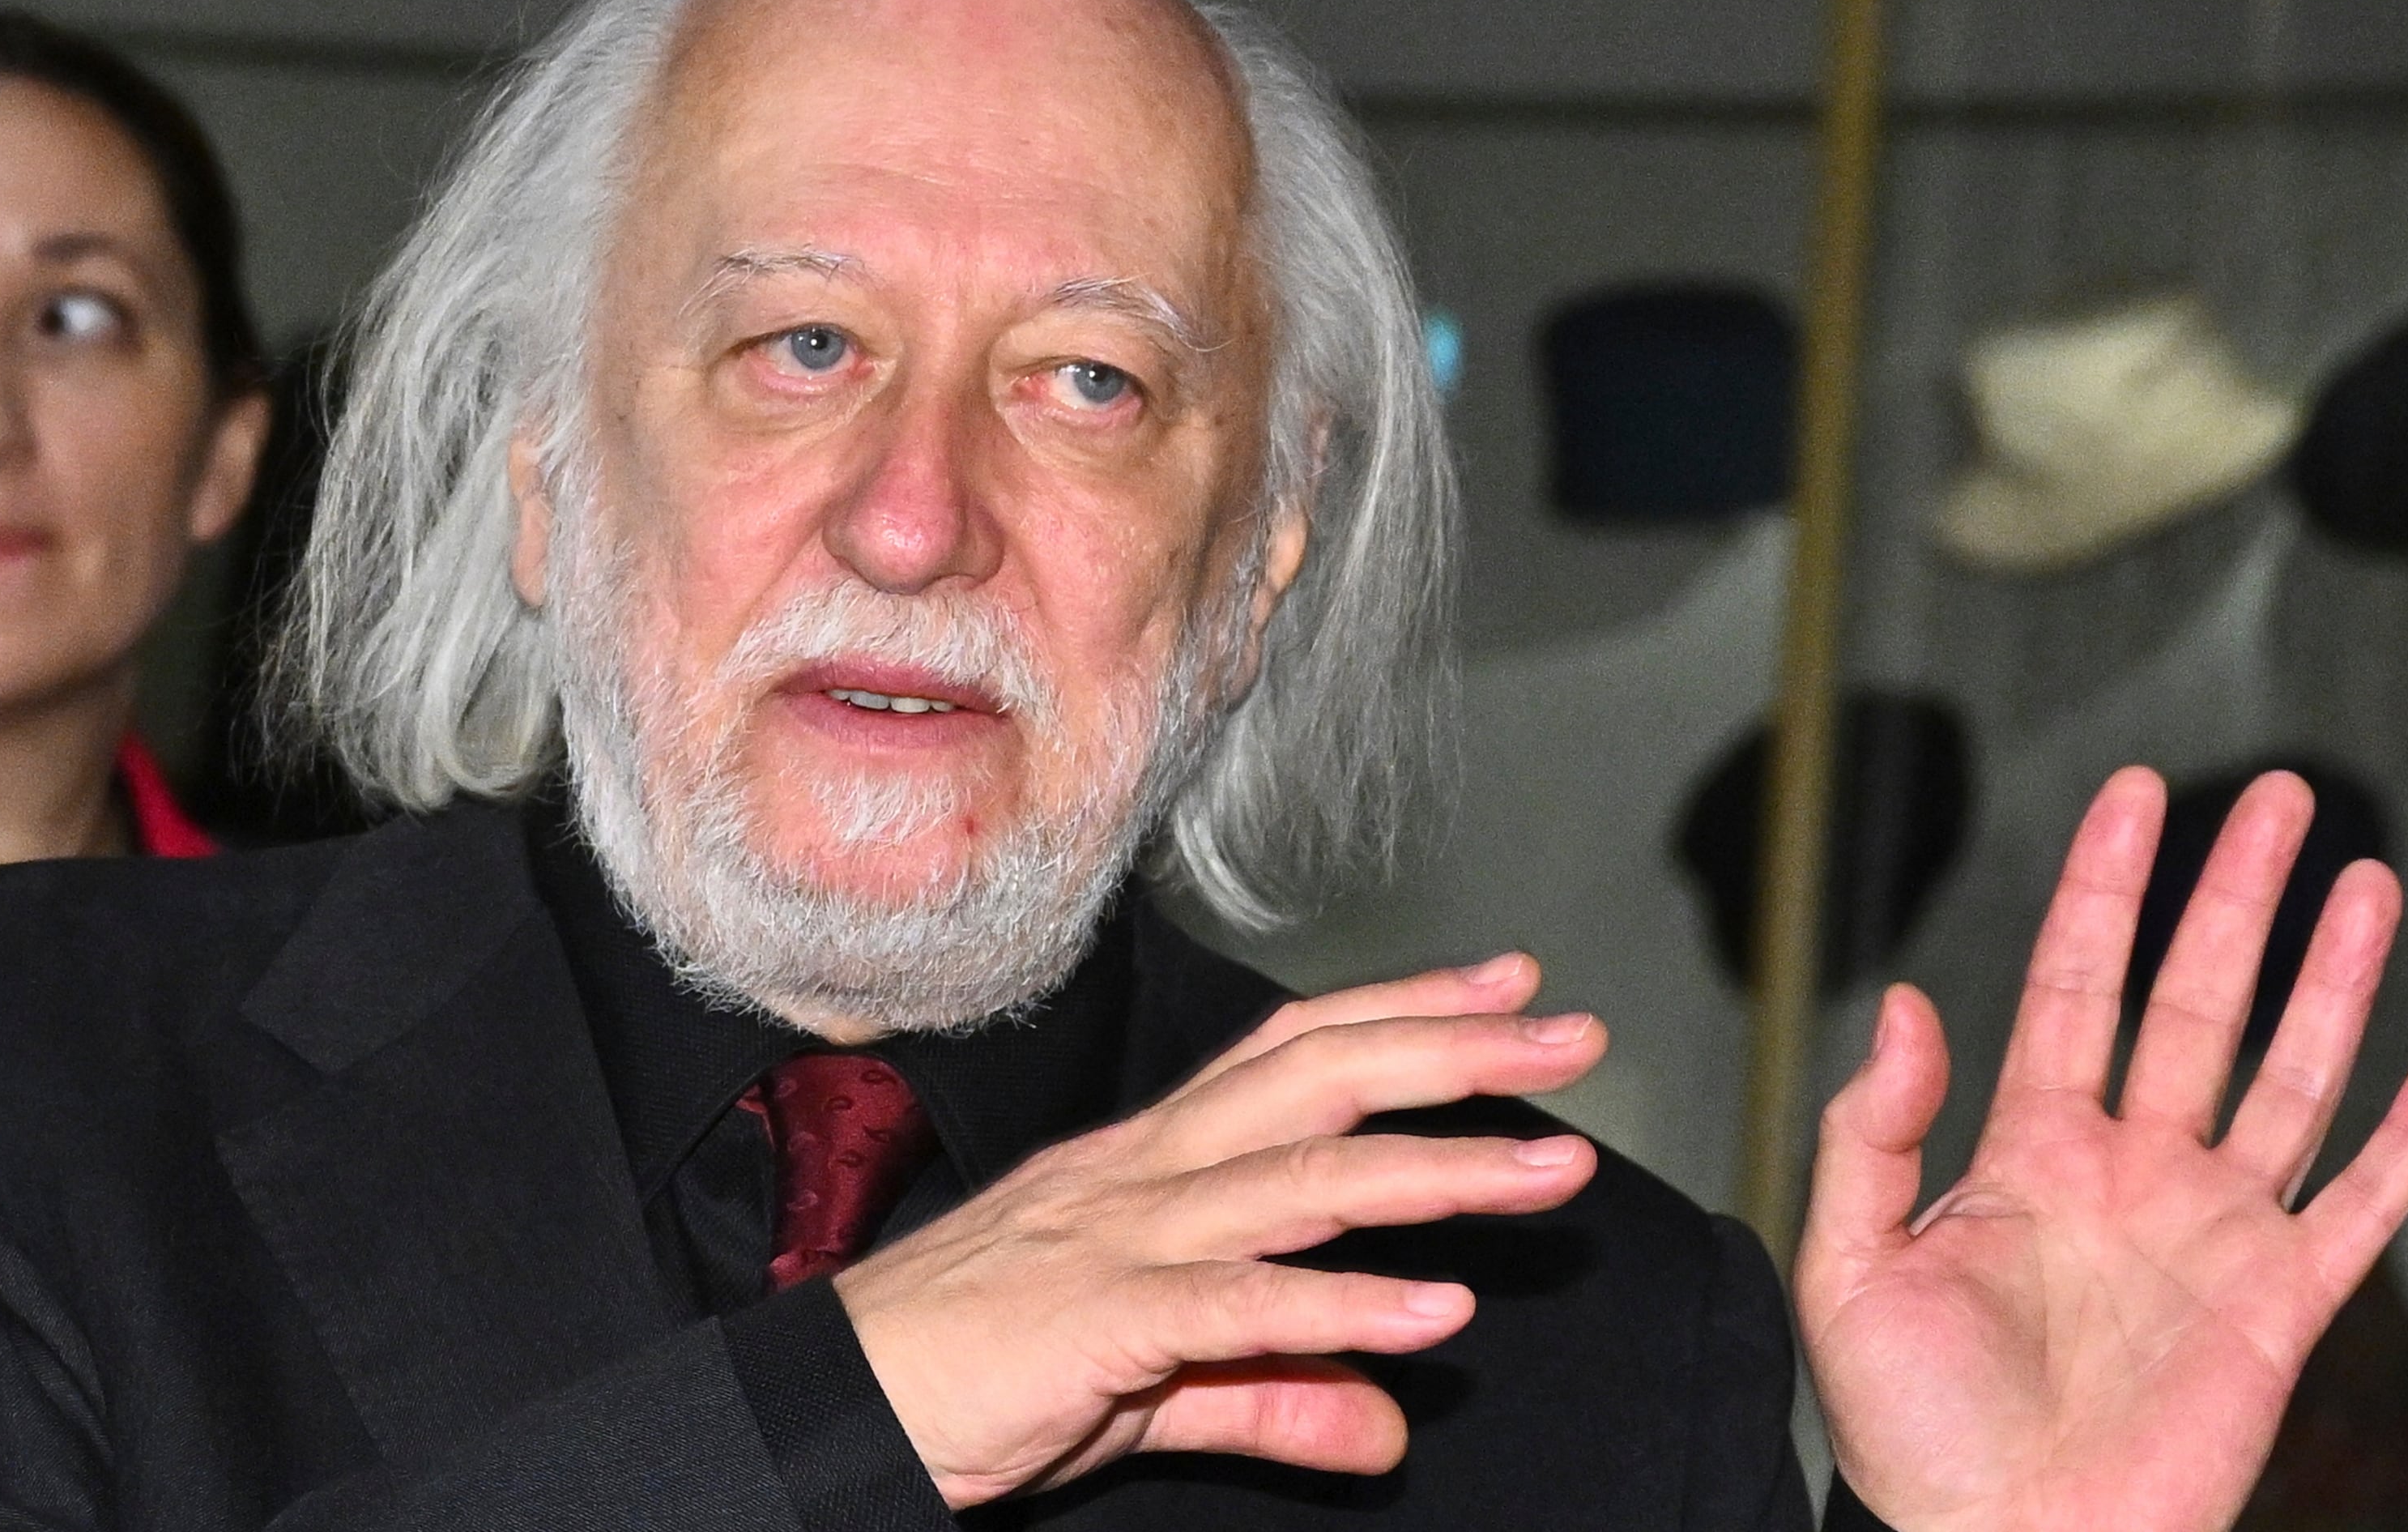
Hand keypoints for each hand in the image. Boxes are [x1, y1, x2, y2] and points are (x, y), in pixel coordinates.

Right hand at [836, 953, 1604, 1509]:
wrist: (831, 1408)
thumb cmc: (974, 1378)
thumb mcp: (1155, 1390)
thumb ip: (1276, 1395)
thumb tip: (1390, 1426)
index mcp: (1152, 1165)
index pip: (1296, 1056)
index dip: (1404, 1012)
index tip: (1508, 981)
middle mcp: (1147, 1175)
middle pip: (1319, 1080)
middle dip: (1455, 1050)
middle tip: (1575, 1031)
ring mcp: (1122, 1239)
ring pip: (1304, 1181)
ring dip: (1442, 1171)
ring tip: (1554, 1170)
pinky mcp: (1100, 1322)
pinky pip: (1239, 1308)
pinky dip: (1345, 1307)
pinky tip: (1436, 1310)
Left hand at [1798, 767, 2407, 1531]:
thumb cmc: (1907, 1427)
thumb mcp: (1847, 1266)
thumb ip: (1869, 1133)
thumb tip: (1906, 1005)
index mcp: (2025, 1147)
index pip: (2070, 983)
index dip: (2102, 891)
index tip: (2134, 796)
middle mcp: (2128, 1169)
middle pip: (2192, 1000)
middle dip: (2231, 897)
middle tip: (2273, 795)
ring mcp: (2211, 1230)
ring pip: (2288, 1075)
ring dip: (2332, 981)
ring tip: (2367, 880)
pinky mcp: (2279, 1305)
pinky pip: (2362, 1203)